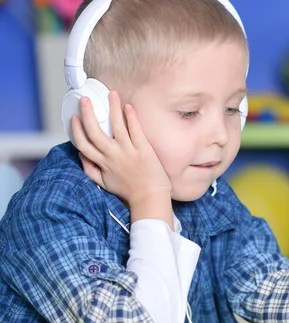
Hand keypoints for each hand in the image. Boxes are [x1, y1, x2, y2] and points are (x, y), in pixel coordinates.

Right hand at [71, 91, 173, 227]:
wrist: (150, 198)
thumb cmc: (129, 191)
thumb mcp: (104, 184)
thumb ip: (90, 170)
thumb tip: (80, 155)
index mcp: (102, 163)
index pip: (83, 143)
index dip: (76, 129)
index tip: (74, 117)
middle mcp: (112, 156)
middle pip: (94, 131)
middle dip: (88, 113)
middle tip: (86, 99)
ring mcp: (128, 151)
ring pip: (116, 125)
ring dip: (112, 108)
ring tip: (111, 94)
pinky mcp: (143, 149)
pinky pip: (135, 130)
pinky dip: (131, 117)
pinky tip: (128, 106)